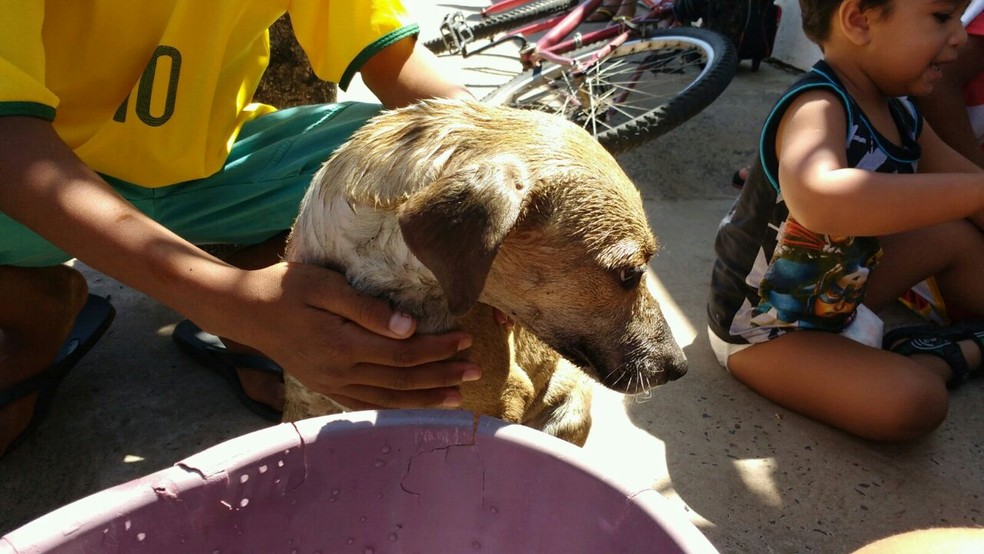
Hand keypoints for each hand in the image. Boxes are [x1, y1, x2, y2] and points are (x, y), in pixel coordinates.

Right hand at [205, 262, 479, 409]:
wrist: (244, 311)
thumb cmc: (285, 288)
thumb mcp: (323, 285)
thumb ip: (366, 307)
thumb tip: (408, 327)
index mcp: (342, 345)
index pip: (403, 353)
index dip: (437, 349)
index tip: (465, 339)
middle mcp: (340, 372)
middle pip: (403, 380)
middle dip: (442, 376)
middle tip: (476, 371)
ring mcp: (332, 384)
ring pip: (389, 398)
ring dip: (426, 398)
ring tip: (458, 397)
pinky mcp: (327, 386)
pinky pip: (367, 404)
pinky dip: (395, 408)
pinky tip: (415, 407)